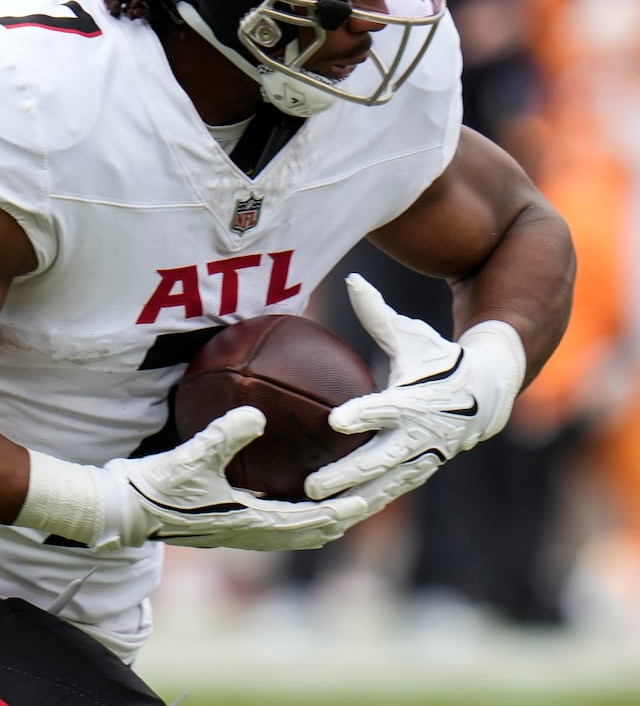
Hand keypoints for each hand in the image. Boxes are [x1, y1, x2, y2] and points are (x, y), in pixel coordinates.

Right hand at [104, 406, 368, 550]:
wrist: (122, 510)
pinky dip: (300, 514)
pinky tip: (298, 492)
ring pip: (299, 531)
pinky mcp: (227, 526)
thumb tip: (257, 412)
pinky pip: (278, 524)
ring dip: (327, 518)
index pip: (314, 519)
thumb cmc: (154, 486)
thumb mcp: (190, 457)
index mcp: (252, 523)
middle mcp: (252, 534)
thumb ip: (225, 436)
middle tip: (376, 495)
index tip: (373, 493)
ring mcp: (240, 533)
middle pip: (316, 530)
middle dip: (347, 515)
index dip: (345, 508)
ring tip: (349, 499)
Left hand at [303, 273, 525, 511]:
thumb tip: (351, 279)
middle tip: (311, 484)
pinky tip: (331, 522)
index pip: (390, 407)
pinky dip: (364, 508)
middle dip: (348, 474)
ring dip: (352, 501)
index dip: (365, 413)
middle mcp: (423, 434)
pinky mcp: (420, 472)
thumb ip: (379, 314)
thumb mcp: (412, 336)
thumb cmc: (439, 358)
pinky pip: (389, 494)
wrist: (489, 394)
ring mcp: (423, 458)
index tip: (336, 420)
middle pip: (382, 459)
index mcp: (420, 399)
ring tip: (315, 513)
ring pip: (385, 486)